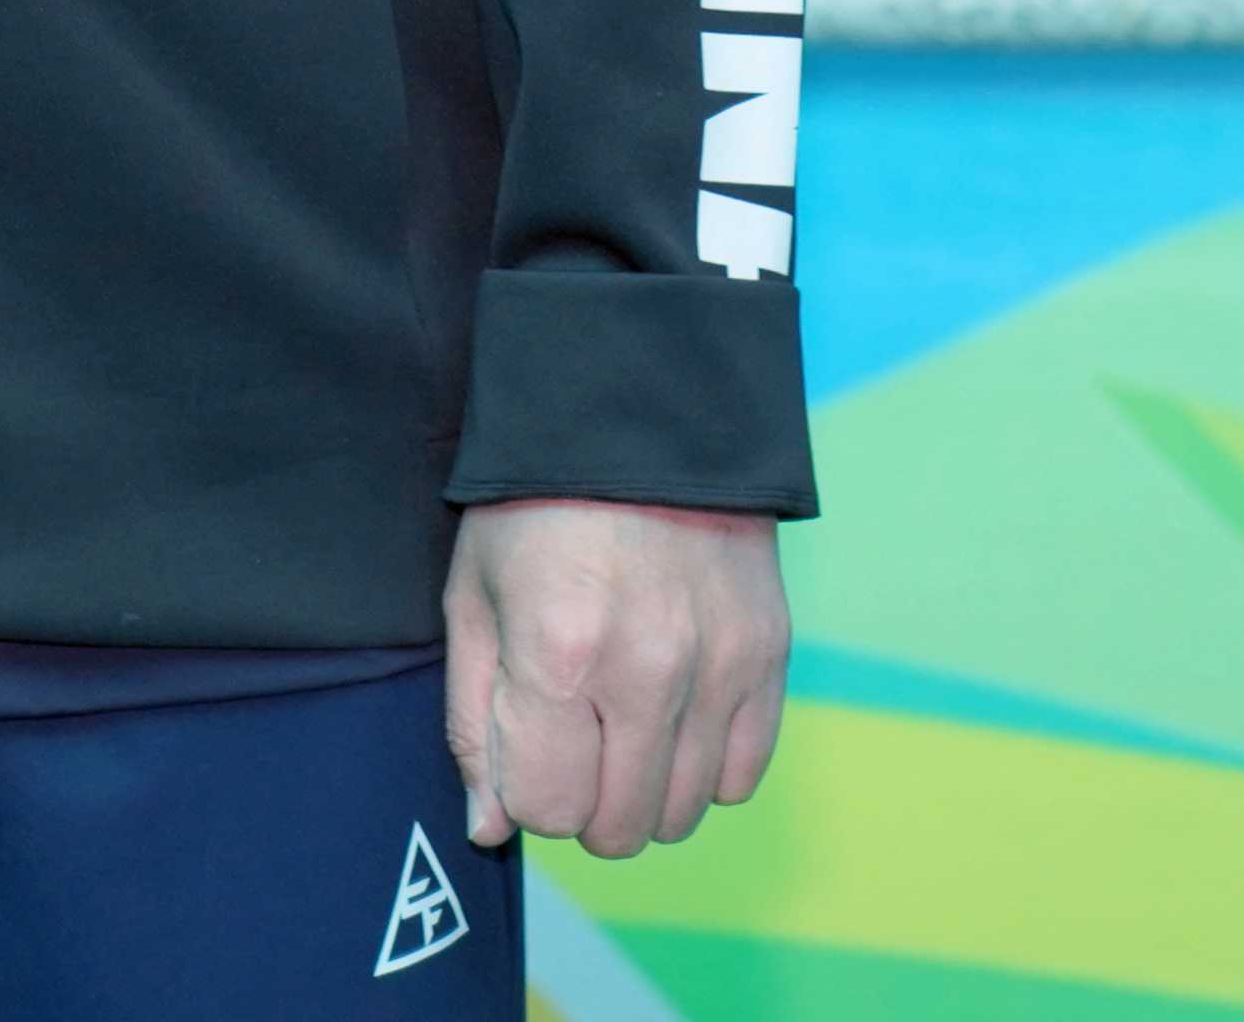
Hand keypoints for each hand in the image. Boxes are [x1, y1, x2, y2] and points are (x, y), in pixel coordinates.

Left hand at [443, 498, 786, 860]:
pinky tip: (674, 718)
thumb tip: (487, 828)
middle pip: (619, 827)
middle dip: (583, 803)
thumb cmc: (534, 508)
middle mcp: (649, 672)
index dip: (527, 789)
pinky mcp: (769, 654)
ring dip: (643, 792)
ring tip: (622, 723)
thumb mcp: (474, 599)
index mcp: (559, 654)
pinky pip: (741, 774)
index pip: (548, 809)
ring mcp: (720, 666)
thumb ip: (475, 723)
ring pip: (681, 813)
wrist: (640, 415)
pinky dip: (703, 767)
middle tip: (573, 738)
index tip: (527, 743)